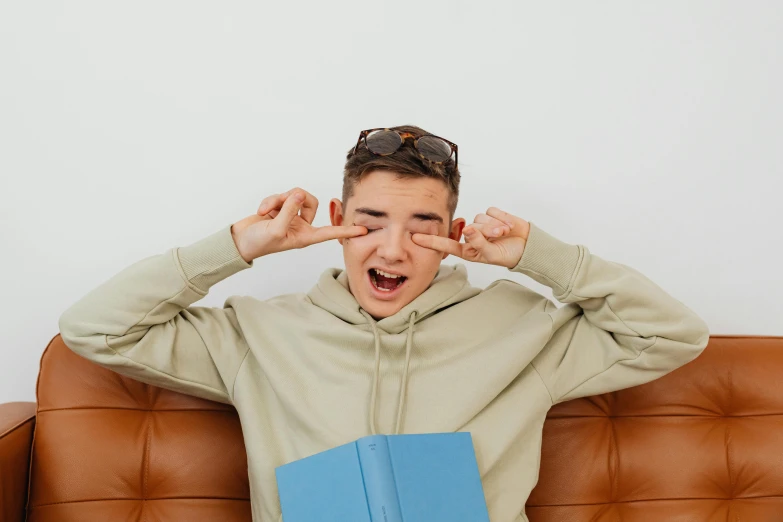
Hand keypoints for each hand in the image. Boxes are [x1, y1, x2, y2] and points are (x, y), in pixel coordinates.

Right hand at [231, 188, 367, 261]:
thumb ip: (289, 210)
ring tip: (266, 212)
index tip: (364, 230)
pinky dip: (270, 201)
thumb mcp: (275, 229)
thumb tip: (299, 194)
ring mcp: (291, 215)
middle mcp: (301, 225)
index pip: (330, 232)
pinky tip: (262, 211)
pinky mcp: (281, 208)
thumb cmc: (258, 242)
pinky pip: (281, 196)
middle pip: (311, 201)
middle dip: (294, 199)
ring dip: (278, 200)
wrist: (240, 240)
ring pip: (295, 196)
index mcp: (305, 236)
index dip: (346, 231)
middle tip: (281, 205)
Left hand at [411, 207, 530, 268]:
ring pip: (480, 218)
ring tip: (504, 232)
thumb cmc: (508, 254)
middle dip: (486, 231)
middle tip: (500, 236)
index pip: (445, 244)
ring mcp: (481, 225)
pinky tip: (507, 224)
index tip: (414, 238)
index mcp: (468, 249)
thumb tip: (467, 228)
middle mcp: (471, 236)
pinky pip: (490, 211)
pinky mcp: (491, 214)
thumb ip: (479, 242)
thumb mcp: (492, 253)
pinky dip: (500, 217)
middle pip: (470, 228)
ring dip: (495, 225)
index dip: (430, 240)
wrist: (528, 246)